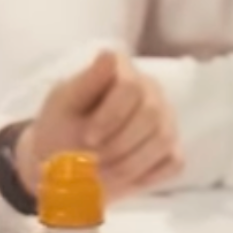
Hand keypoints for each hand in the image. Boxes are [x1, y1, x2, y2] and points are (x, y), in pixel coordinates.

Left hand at [17, 51, 182, 201]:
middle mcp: (150, 90)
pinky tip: (124, 177)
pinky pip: (173, 161)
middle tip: (93, 161)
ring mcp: (164, 119)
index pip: (131, 86)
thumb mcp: (63, 106)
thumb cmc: (60, 129)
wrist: (62, 165)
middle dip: (119, 144)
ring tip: (103, 174)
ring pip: (163, 139)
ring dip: (129, 164)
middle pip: (151, 114)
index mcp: (122, 70)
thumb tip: (110, 55)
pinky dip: (147, 175)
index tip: (88, 138)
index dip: (111, 116)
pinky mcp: (171, 148)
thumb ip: (87, 83)